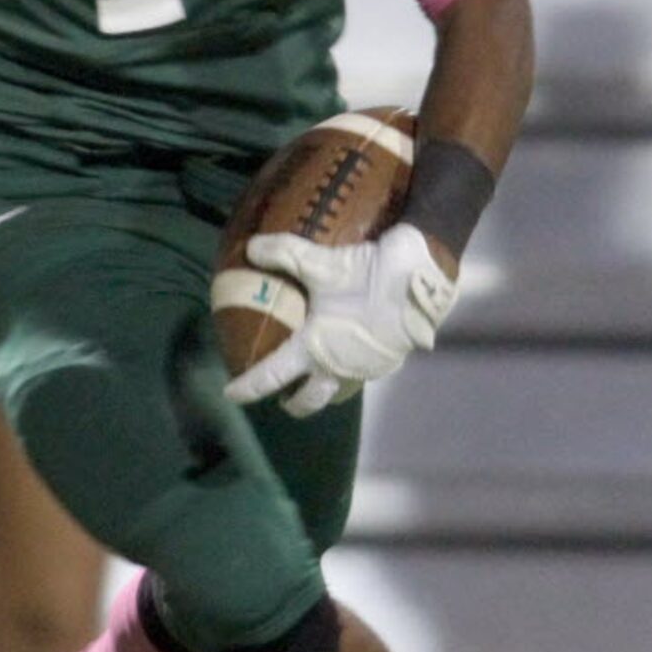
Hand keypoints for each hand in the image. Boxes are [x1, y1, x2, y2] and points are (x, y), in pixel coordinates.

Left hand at [223, 223, 457, 418]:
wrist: (420, 280)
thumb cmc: (367, 277)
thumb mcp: (320, 262)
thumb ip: (283, 253)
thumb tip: (251, 248)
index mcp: (315, 350)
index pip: (272, 376)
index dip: (248, 387)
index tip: (231, 395)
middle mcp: (338, 368)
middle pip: (309, 401)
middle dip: (293, 403)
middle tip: (283, 396)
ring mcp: (367, 369)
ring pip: (338, 388)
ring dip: (323, 387)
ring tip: (317, 373)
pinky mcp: (390, 360)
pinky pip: (362, 372)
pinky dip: (349, 367)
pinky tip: (350, 349)